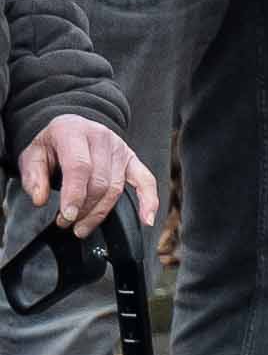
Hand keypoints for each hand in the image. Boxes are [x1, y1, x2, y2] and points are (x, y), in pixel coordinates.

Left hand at [15, 114, 146, 234]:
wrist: (71, 128)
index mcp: (73, 131)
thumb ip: (33, 177)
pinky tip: (147, 220)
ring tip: (82, 227)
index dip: (74, 194)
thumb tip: (40, 200)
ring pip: (116, 188)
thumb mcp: (32, 154)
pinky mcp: (133, 159)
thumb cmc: (51, 144)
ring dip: (100, 212)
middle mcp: (101, 137)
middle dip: (84, 208)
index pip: (79, 166)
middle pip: (100, 181)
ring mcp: (120, 148)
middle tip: (66, 223)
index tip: (68, 216)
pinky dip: (148, 201)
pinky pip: (146, 181)